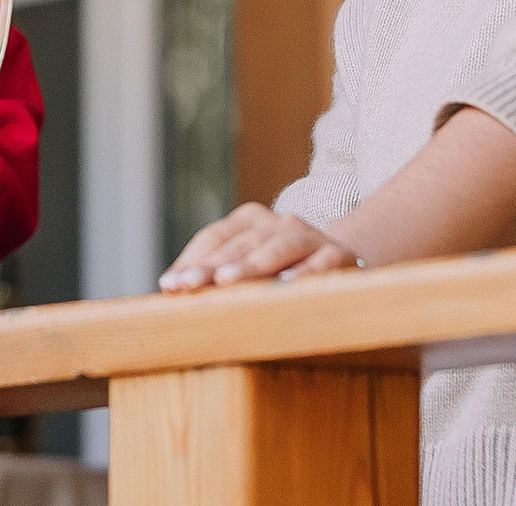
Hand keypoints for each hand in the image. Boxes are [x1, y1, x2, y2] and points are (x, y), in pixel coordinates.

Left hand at [159, 203, 362, 290]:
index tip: (169, 285)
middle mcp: (280, 223)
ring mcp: (311, 237)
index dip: (191, 260)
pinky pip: (321, 263)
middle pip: (241, 244)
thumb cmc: (285, 270)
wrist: (347, 262)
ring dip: (251, 264)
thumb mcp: (252, 266)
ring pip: (277, 248)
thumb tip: (170, 294)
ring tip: (226, 281)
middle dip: (211, 267)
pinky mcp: (340, 255)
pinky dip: (304, 274)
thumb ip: (217, 276)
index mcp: (253, 221)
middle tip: (187, 286)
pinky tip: (286, 287)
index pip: (216, 237)